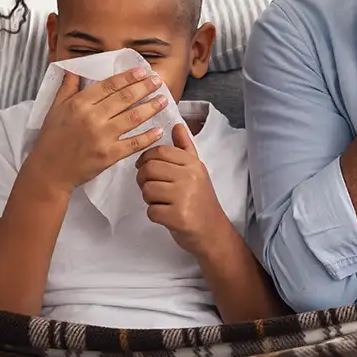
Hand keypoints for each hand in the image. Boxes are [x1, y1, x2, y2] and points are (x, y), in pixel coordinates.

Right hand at [25, 69, 167, 193]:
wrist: (49, 171)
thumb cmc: (51, 139)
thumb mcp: (54, 109)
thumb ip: (67, 88)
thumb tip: (73, 70)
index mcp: (79, 104)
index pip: (109, 85)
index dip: (128, 77)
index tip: (142, 71)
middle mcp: (92, 118)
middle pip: (125, 98)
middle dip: (145, 88)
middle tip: (158, 81)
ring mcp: (102, 137)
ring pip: (133, 117)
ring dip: (151, 107)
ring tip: (164, 100)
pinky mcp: (109, 155)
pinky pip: (134, 143)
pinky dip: (148, 137)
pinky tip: (158, 130)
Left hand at [137, 125, 233, 256]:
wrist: (213, 231)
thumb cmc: (201, 200)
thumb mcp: (196, 171)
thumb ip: (185, 148)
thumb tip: (177, 125)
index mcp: (193, 164)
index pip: (160, 152)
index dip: (145, 158)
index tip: (144, 167)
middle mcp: (190, 177)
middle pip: (149, 169)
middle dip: (143, 179)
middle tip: (151, 187)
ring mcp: (184, 197)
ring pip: (147, 189)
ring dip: (149, 198)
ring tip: (161, 202)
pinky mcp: (178, 217)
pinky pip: (151, 211)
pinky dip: (154, 215)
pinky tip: (166, 215)